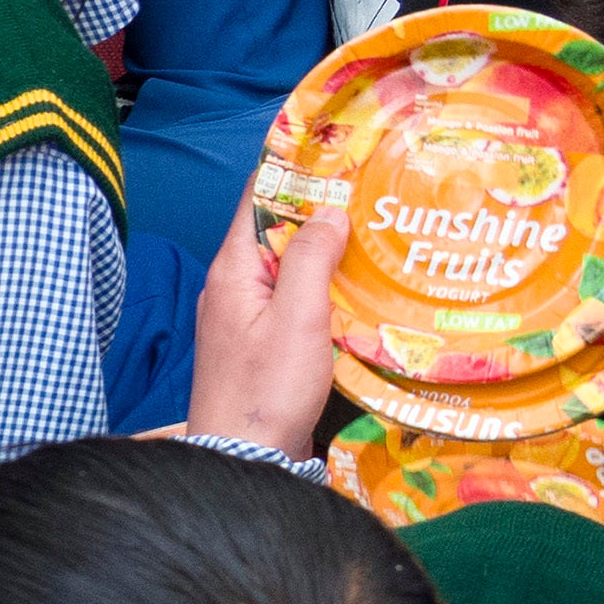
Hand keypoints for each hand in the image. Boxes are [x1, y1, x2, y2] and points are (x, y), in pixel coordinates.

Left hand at [174, 178, 348, 459]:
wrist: (245, 459)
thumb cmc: (267, 391)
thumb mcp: (297, 318)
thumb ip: (310, 260)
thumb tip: (328, 209)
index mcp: (232, 270)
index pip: (256, 198)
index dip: (290, 167)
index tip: (329, 144)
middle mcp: (231, 286)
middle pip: (274, 229)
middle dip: (316, 206)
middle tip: (368, 185)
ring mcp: (242, 315)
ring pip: (286, 265)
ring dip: (322, 248)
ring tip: (372, 227)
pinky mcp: (259, 342)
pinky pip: (291, 298)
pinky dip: (320, 285)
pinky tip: (353, 285)